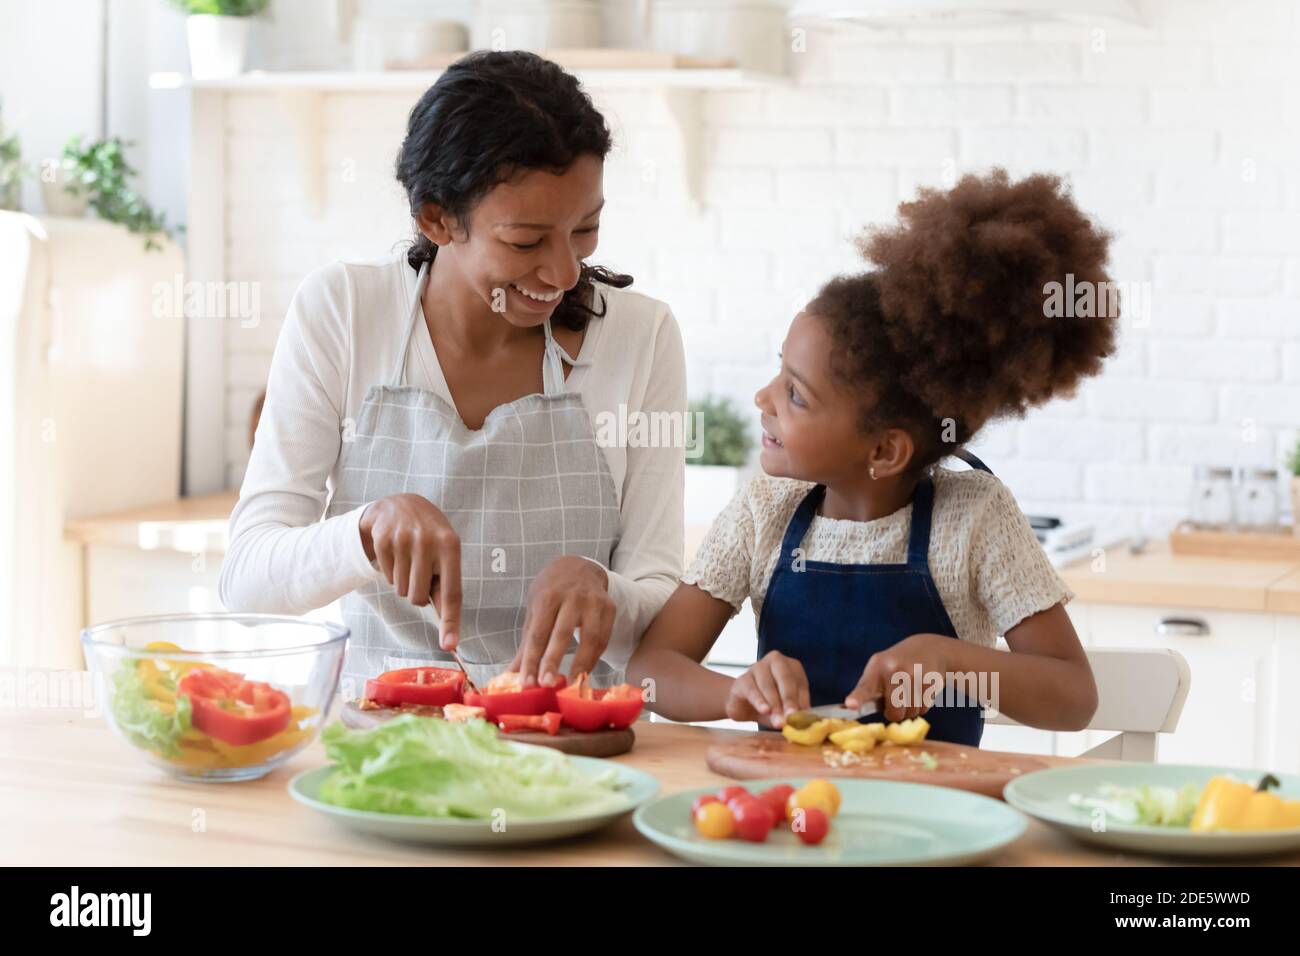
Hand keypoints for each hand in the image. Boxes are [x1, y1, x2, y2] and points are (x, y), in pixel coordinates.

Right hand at [358, 493, 461, 648]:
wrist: (400, 504)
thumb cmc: (429, 535)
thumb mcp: (445, 552)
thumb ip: (447, 586)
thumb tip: (449, 628)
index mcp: (451, 546)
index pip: (452, 592)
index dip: (451, 621)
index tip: (449, 645)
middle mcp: (428, 542)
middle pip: (418, 598)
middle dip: (417, 592)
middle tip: (419, 570)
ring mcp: (403, 540)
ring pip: (400, 590)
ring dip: (403, 581)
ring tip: (408, 559)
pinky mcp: (382, 540)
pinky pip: (386, 577)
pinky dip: (390, 572)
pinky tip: (395, 554)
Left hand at [510, 556, 614, 685]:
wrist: (579, 567)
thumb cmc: (552, 591)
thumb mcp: (535, 609)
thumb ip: (527, 643)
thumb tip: (510, 675)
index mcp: (547, 597)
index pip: (537, 633)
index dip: (531, 660)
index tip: (527, 683)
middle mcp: (571, 597)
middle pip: (561, 633)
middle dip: (553, 660)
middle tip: (547, 684)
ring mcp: (593, 601)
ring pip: (590, 636)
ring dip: (581, 663)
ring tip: (572, 683)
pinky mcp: (609, 607)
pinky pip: (604, 638)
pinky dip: (595, 657)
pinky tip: (586, 672)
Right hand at [725, 651, 809, 728]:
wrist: (743, 706)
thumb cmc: (770, 705)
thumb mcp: (785, 709)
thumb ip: (793, 712)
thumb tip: (803, 720)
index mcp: (791, 666)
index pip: (800, 682)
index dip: (802, 700)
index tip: (803, 716)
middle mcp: (775, 662)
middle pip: (785, 678)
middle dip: (789, 699)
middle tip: (791, 716)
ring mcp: (757, 667)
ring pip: (768, 685)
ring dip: (775, 705)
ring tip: (778, 721)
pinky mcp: (742, 679)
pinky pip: (752, 690)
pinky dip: (759, 701)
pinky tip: (765, 711)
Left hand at [845, 633, 950, 721]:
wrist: (928, 648)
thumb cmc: (897, 665)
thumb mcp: (880, 668)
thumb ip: (870, 688)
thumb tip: (855, 709)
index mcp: (877, 667)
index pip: (865, 687)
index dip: (857, 698)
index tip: (851, 705)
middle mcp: (894, 670)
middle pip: (894, 712)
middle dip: (895, 712)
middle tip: (897, 699)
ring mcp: (913, 675)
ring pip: (911, 712)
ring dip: (911, 708)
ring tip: (911, 690)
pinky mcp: (930, 681)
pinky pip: (924, 708)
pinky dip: (923, 704)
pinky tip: (921, 689)